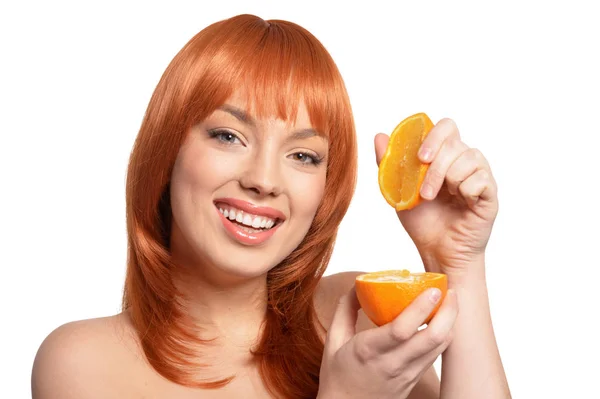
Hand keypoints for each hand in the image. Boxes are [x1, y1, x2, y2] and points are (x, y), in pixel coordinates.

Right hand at [318, 287, 457, 398]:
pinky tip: (441, 321)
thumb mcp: (333, 340)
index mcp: (368, 350)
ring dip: (450, 322)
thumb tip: (359, 285)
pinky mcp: (415, 379)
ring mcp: (407, 374)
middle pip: (432, 338)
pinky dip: (443, 335)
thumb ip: (345, 310)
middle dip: (448, 312)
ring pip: (439, 347)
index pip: (402, 329)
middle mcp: (392, 363)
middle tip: (451, 291)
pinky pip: (435, 354)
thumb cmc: (337, 375)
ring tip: (450, 301)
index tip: (433, 289)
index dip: (421, 308)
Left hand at [374, 118, 498, 278]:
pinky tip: (462, 203)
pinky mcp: (490, 193)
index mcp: (444, 156)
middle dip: (435, 167)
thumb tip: (380, 136)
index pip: (446, 127)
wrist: (436, 251)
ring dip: (449, 180)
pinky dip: (466, 191)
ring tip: (441, 199)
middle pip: (455, 143)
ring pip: (470, 158)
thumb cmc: (422, 221)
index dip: (434, 135)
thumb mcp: (399, 190)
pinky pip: (482, 179)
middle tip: (425, 192)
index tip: (420, 157)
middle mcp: (464, 161)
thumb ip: (390, 164)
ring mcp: (480, 175)